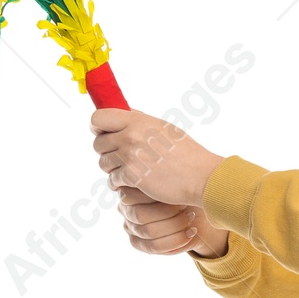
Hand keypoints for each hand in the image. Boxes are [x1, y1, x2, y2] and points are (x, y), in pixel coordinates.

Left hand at [90, 107, 225, 207]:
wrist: (201, 176)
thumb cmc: (186, 152)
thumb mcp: (164, 127)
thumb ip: (139, 121)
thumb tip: (122, 114)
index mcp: (137, 120)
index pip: (98, 117)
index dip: (97, 126)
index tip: (103, 133)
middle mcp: (130, 136)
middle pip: (97, 143)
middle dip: (106, 151)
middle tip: (120, 156)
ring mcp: (129, 157)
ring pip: (103, 163)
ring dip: (112, 168)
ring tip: (128, 169)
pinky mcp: (132, 176)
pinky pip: (112, 180)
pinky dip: (119, 183)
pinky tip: (132, 182)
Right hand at [117, 188, 230, 258]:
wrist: (194, 209)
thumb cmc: (182, 190)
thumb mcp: (174, 180)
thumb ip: (163, 177)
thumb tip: (159, 170)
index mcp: (129, 189)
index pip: (132, 196)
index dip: (156, 197)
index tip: (177, 193)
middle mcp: (126, 209)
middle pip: (140, 215)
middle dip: (167, 212)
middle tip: (185, 206)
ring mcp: (130, 228)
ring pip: (149, 231)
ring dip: (174, 225)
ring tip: (190, 217)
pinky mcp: (138, 243)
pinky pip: (154, 246)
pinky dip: (175, 240)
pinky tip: (190, 232)